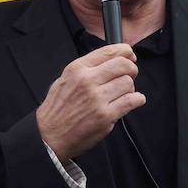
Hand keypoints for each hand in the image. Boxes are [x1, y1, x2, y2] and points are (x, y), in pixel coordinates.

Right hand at [36, 44, 145, 160]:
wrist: (50, 136)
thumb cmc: (57, 109)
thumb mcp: (65, 79)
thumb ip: (87, 68)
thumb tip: (112, 59)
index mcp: (77, 69)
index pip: (109, 52)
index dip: (125, 51)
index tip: (130, 55)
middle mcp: (87, 81)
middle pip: (123, 65)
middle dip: (131, 68)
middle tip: (130, 75)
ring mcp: (97, 99)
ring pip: (128, 83)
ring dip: (130, 88)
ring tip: (122, 93)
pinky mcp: (106, 116)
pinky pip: (131, 101)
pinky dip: (137, 100)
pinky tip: (133, 101)